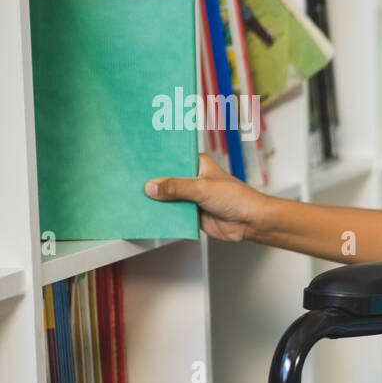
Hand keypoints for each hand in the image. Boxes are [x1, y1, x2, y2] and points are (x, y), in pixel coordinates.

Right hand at [144, 153, 266, 242]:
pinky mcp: (192, 214)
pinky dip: (163, 215)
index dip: (155, 161)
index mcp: (198, 164)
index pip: (171, 159)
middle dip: (152, 183)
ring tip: (132, 198)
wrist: (251, 222)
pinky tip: (147, 214)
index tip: (135, 161)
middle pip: (167, 180)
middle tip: (128, 182)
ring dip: (156, 201)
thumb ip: (175, 187)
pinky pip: (173, 214)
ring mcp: (192, 197)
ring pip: (168, 198)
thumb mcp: (202, 188)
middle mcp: (193, 179)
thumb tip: (151, 187)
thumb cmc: (237, 198)